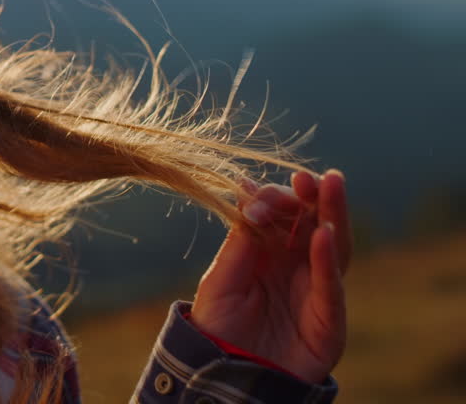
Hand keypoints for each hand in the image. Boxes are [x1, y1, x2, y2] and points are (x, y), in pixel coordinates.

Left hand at [191, 170, 350, 383]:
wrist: (225, 376)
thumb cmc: (219, 327)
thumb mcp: (220, 281)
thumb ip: (238, 245)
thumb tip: (247, 196)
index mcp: (267, 252)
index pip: (279, 215)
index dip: (272, 200)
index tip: (252, 191)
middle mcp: (296, 265)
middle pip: (312, 223)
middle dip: (312, 197)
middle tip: (309, 176)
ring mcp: (316, 290)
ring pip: (333, 246)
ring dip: (332, 215)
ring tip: (329, 186)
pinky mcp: (329, 319)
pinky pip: (332, 286)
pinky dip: (329, 260)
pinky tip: (323, 235)